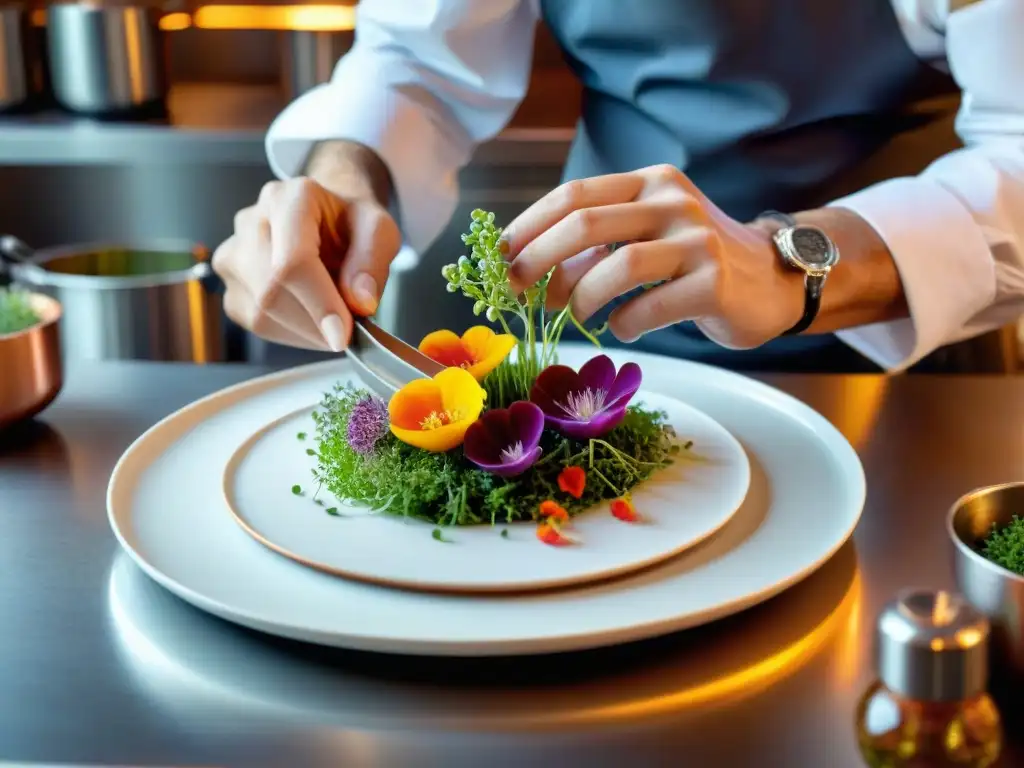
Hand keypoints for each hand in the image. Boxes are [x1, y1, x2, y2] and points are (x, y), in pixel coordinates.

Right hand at [213, 158, 399, 351]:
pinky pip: (255, 323)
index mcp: (289, 199)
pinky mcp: (230, 285)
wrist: (326, 219)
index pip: (292, 262)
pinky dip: (290, 333)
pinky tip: (311, 320)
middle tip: (349, 330)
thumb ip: (373, 261)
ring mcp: (233, 253)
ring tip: (332, 317)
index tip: (343, 336)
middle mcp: (251, 222)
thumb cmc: (350, 223)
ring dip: (305, 331)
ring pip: (260, 313)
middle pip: (271, 292)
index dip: (318, 304)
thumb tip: (360, 302)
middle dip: (315, 324)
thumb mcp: (379, 231)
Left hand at [500, 164, 805, 348]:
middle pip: (585, 224)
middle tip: (517, 293)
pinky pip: (648, 306)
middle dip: (538, 261)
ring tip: (574, 316)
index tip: (498, 258)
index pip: (573, 195)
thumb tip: (527, 272)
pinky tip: (621, 328)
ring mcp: (697, 241)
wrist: (773, 281)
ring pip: (617, 264)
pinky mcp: (714, 282)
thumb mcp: (646, 237)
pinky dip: (622, 323)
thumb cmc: (695, 262)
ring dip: (580, 297)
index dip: (528, 226)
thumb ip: (596, 246)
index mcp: (648, 183)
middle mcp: (672, 202)